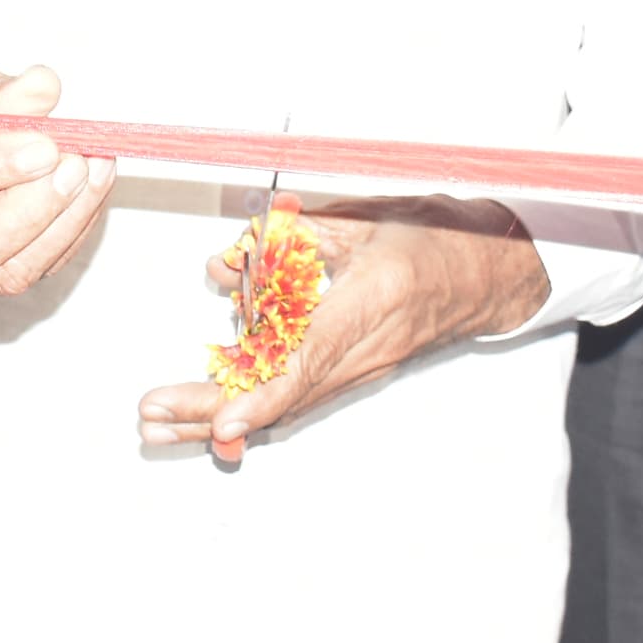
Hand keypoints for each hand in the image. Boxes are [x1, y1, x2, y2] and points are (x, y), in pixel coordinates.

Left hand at [138, 195, 550, 469]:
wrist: (489, 274)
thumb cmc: (434, 237)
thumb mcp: (364, 217)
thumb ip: (291, 235)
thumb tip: (226, 263)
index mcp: (373, 301)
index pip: (310, 358)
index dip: (263, 395)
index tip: (223, 422)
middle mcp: (367, 348)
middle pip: (283, 394)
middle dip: (213, 411)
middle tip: (153, 416)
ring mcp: (363, 368)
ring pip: (284, 404)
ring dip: (219, 416)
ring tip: (159, 425)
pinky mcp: (355, 373)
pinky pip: (296, 396)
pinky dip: (248, 407)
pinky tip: (203, 421)